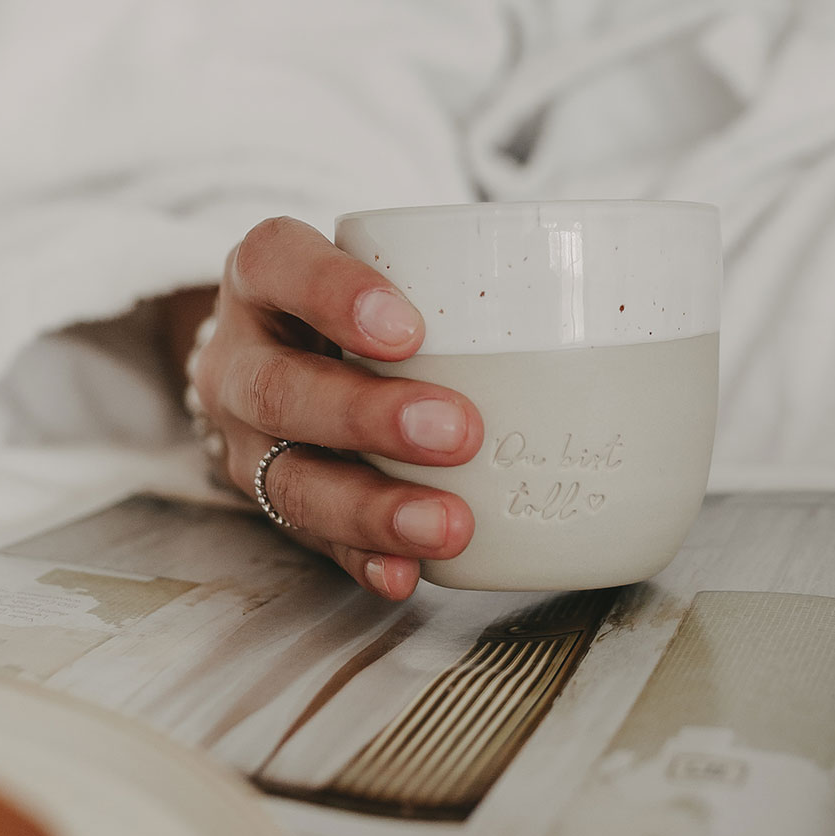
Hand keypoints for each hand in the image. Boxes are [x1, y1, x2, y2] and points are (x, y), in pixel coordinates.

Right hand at [178, 218, 482, 598]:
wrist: (282, 356)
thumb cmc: (356, 304)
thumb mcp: (380, 267)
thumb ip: (451, 279)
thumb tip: (594, 301)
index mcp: (262, 276)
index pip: (276, 263)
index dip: (333, 294)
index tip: (409, 329)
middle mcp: (240, 358)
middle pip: (281, 389)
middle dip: (369, 417)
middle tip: (458, 433)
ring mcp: (248, 438)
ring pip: (289, 478)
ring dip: (372, 506)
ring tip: (448, 523)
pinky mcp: (270, 501)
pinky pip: (311, 540)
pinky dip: (362, 557)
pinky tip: (406, 571)